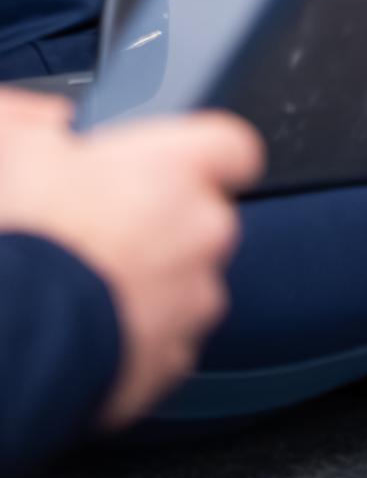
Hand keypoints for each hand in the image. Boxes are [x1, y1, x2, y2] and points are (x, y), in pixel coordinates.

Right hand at [0, 91, 264, 427]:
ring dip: (154, 283)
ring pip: (188, 282)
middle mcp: (202, 229)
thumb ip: (37, 120)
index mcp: (175, 168)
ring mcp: (193, 298)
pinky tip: (93, 326)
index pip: (233, 146)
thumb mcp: (11, 150)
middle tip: (107, 231)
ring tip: (92, 285)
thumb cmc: (24, 240)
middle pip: (205, 218)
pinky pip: (167, 340)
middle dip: (165, 225)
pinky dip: (140, 337)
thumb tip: (49, 122)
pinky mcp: (174, 357)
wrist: (14, 333)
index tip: (181, 165)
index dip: (206, 156)